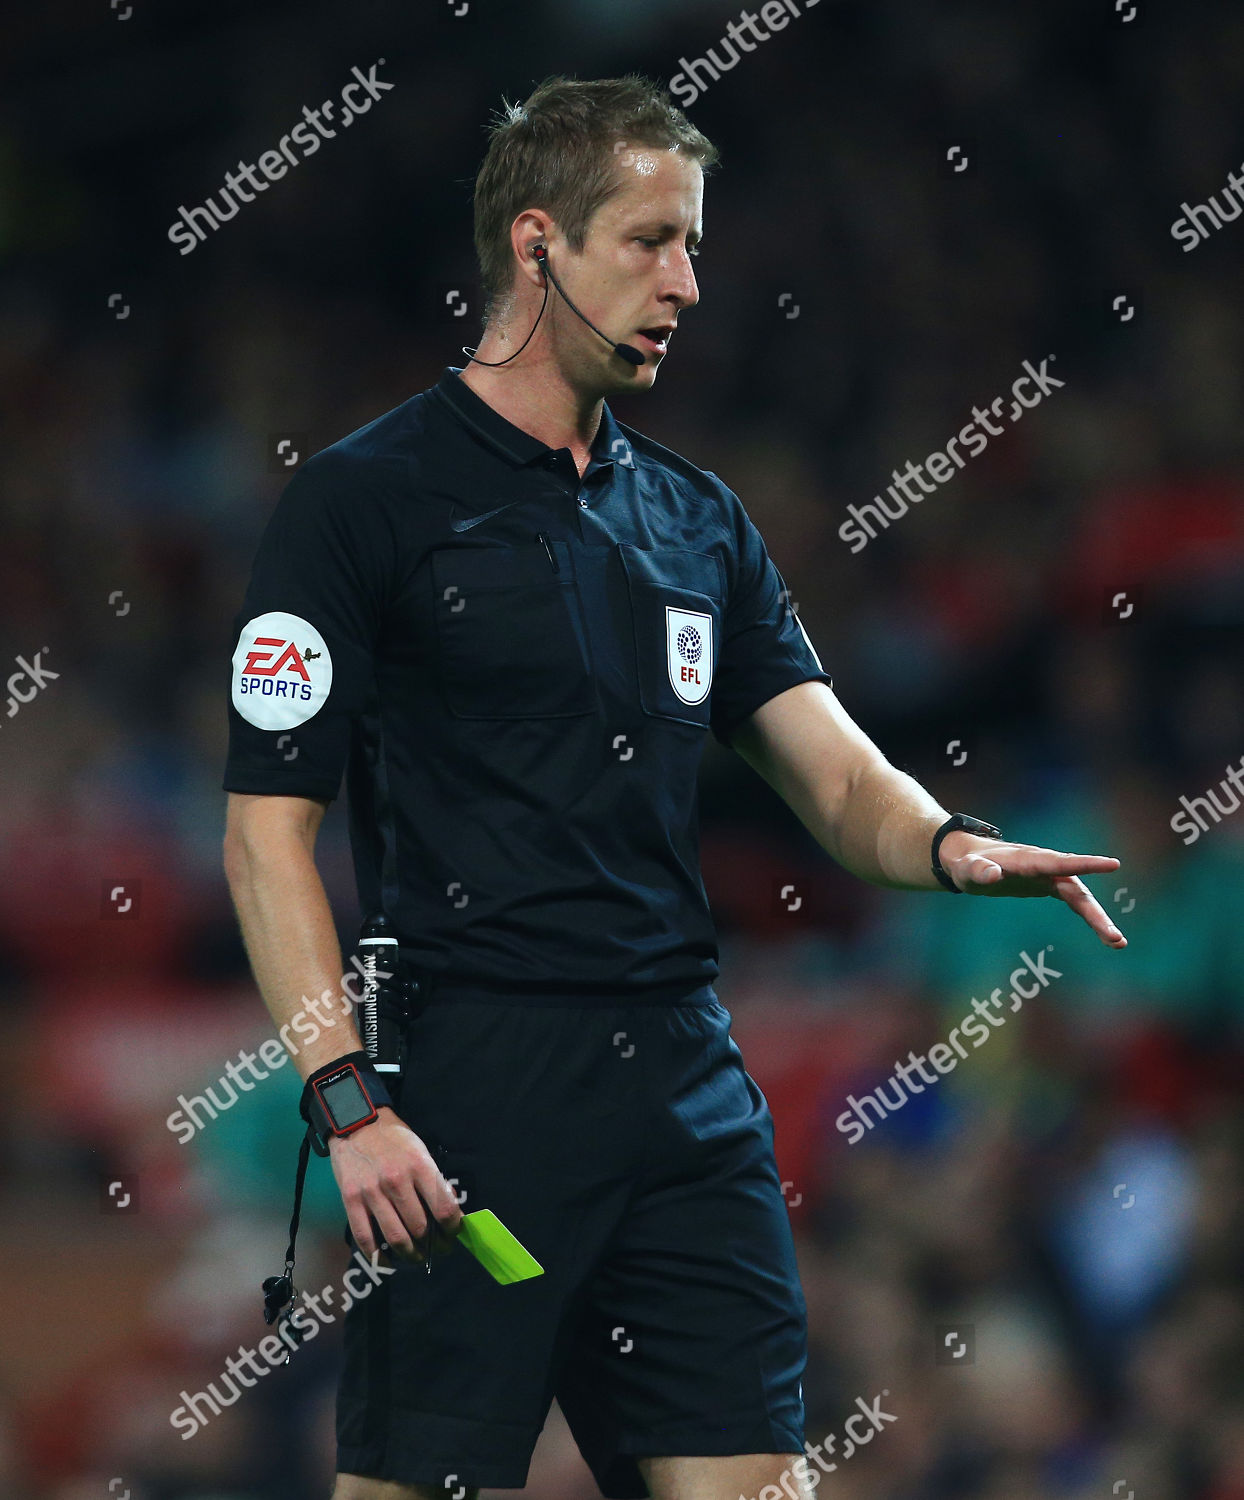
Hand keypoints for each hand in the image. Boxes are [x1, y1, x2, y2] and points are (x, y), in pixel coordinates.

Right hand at [327, 1106, 464, 1263]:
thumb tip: (449, 1210)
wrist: (355, 1122)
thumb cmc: (393, 1138)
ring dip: (410, 1255)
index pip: (444, 1209)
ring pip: (396, 1238)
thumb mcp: (420, 1150)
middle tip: (437, 1250)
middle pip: (420, 1228)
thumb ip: (433, 1179)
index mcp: (419, 1166)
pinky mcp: (351, 1200)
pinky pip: (365, 1238)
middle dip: (433, 1245)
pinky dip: (378, 1257)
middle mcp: (396, 1181)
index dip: (452, 1229)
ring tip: (416, 1258)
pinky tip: (388, 1261)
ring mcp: (372, 1192)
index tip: (453, 1235)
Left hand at [939, 832, 1127, 947]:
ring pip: (1080, 897)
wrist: (969, 860)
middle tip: (1115, 938)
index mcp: (1028, 860)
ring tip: (1118, 943)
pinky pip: (1075, 901)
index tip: (1113, 864)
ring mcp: (1050, 875)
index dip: (1086, 864)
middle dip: (1095, 913)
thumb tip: (993, 874)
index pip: (1060, 863)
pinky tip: (1107, 937)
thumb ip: (979, 871)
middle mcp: (1045, 866)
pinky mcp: (1050, 885)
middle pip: (1077, 889)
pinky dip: (1090, 917)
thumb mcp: (967, 870)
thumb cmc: (967, 865)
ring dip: (1098, 919)